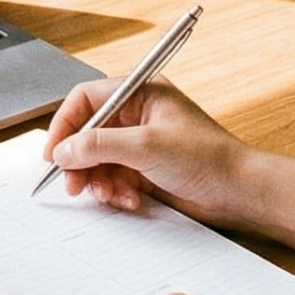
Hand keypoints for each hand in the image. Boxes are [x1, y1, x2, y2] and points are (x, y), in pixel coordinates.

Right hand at [41, 78, 262, 228]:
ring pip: (97, 160)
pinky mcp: (144, 170)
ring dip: (98, 181)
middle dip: (80, 161)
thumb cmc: (208, 158)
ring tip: (111, 195)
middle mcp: (137, 115)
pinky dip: (115, 192)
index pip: (86, 100)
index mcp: (140, 93)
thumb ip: (99, 145)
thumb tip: (64, 150)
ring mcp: (139, 144)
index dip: (65, 125)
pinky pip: (113, 179)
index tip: (54, 153)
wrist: (239, 192)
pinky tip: (130, 201)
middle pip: (87, 133)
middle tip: (74, 184)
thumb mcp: (146, 146)